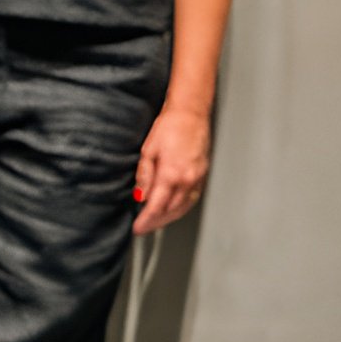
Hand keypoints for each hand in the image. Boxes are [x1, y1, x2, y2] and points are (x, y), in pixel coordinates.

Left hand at [132, 102, 210, 234]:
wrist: (190, 113)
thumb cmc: (170, 126)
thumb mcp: (148, 150)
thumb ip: (145, 176)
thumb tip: (140, 195)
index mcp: (171, 174)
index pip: (156, 207)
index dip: (146, 221)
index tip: (138, 228)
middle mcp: (186, 180)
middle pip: (170, 211)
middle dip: (156, 222)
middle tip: (144, 227)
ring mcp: (197, 178)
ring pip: (182, 208)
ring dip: (168, 218)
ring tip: (156, 221)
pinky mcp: (202, 175)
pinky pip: (191, 199)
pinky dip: (181, 208)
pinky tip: (173, 209)